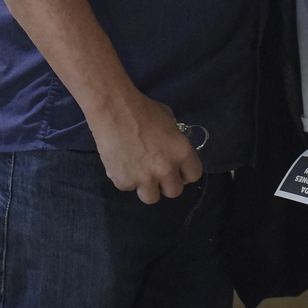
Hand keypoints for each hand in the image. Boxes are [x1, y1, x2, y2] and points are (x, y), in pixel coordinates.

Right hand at [85, 90, 201, 203]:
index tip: (177, 169)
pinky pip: (128, 187)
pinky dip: (125, 178)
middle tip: (157, 172)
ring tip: (139, 172)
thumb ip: (174, 138)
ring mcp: (144, 179)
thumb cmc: (142, 109)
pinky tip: (121, 162)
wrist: (113, 110)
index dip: (185, 173)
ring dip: (147, 187)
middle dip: (167, 183)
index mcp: (181, 152)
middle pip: (174, 192)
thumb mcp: (168, 119)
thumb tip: (172, 146)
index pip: (194, 175)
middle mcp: (166, 170)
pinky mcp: (124, 182)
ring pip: (151, 197)